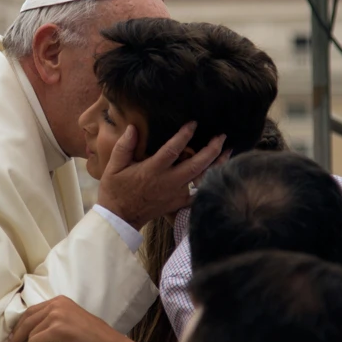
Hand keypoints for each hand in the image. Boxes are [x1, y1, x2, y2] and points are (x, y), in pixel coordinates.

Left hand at [9, 296, 123, 341]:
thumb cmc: (91, 336)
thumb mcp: (72, 319)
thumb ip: (55, 318)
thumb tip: (35, 329)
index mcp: (60, 301)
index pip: (33, 310)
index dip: (20, 323)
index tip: (13, 333)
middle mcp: (57, 305)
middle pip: (28, 318)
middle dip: (16, 333)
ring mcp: (57, 316)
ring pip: (30, 330)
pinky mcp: (57, 328)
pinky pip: (36, 339)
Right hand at [97, 122, 226, 228]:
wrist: (120, 218)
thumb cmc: (115, 190)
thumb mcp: (113, 167)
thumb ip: (124, 147)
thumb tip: (133, 128)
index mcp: (152, 170)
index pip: (173, 149)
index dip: (185, 135)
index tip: (193, 123)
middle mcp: (168, 181)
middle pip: (197, 164)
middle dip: (212, 150)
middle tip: (221, 137)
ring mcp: (175, 193)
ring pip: (202, 178)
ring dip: (216, 164)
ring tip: (227, 152)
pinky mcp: (178, 203)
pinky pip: (198, 193)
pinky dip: (209, 183)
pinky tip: (216, 174)